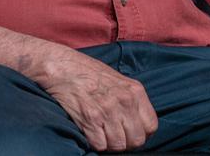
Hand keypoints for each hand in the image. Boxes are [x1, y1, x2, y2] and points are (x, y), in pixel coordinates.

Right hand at [31, 48, 157, 151]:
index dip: (140, 133)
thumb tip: (137, 123)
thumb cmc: (86, 71)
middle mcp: (124, 101)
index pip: (151, 126)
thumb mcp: (117, 79)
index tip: (129, 131)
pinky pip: (100, 145)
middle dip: (125, 141)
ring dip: (108, 143)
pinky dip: (94, 142)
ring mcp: (107, 110)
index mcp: (134, 91)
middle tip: (112, 134)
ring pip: (118, 146)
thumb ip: (130, 100)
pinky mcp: (90, 118)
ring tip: (99, 131)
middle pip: (136, 140)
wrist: (58, 65)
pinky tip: (88, 129)